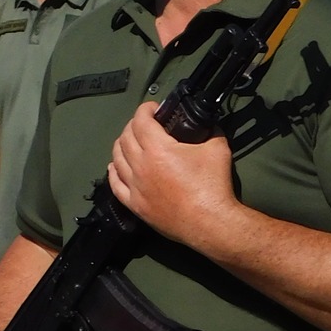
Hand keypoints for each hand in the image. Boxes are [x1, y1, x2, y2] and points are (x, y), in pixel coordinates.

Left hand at [105, 102, 237, 249]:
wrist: (210, 222)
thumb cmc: (213, 186)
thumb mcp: (217, 149)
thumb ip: (210, 132)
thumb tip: (208, 125)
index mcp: (157, 149)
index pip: (141, 121)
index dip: (145, 109)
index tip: (153, 108)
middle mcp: (140, 166)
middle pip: (125, 138)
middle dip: (133, 125)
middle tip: (145, 123)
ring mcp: (134, 186)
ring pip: (116, 159)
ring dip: (121, 145)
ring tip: (131, 141)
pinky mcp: (134, 204)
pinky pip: (115, 185)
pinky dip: (113, 171)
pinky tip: (115, 166)